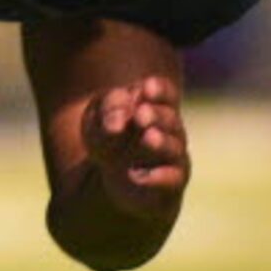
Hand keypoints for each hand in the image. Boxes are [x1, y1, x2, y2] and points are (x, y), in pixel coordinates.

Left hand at [78, 75, 187, 214]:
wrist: (113, 180)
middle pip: (169, 118)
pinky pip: (171, 179)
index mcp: (154, 105)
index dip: (159, 89)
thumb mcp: (97, 118)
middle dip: (156, 115)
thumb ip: (107, 110)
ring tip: (148, 138)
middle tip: (141, 115)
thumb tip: (117, 123)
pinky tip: (135, 175)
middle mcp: (170, 128)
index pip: (165, 92)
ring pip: (173, 146)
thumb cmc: (109, 138)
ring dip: (161, 142)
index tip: (146, 88)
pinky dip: (156, 177)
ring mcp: (173, 156)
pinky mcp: (172, 182)